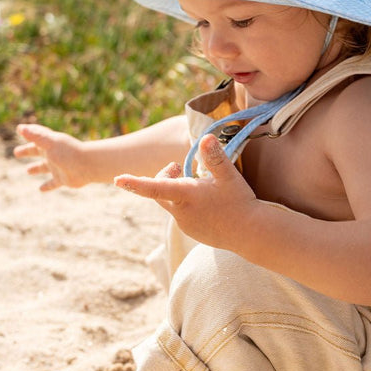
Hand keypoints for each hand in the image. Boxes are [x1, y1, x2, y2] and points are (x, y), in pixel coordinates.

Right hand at [14, 123, 89, 190]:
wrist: (88, 165)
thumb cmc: (69, 152)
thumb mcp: (50, 143)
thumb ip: (35, 136)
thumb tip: (20, 128)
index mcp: (50, 144)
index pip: (37, 137)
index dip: (29, 133)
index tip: (19, 130)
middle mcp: (53, 154)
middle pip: (38, 152)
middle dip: (28, 151)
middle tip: (16, 153)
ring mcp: (58, 167)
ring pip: (44, 167)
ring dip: (36, 168)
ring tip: (28, 171)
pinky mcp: (63, 179)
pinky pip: (53, 183)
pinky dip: (47, 186)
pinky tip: (40, 189)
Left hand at [114, 134, 257, 249]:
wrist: (252, 234)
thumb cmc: (240, 203)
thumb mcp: (229, 177)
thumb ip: (215, 157)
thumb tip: (206, 137)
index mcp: (186, 196)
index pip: (154, 188)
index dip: (134, 183)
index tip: (118, 179)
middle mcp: (180, 212)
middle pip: (159, 191)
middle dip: (165, 177)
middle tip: (181, 166)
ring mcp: (185, 224)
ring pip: (172, 202)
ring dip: (179, 191)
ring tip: (203, 186)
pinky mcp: (191, 231)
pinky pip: (182, 213)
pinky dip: (187, 204)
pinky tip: (209, 203)